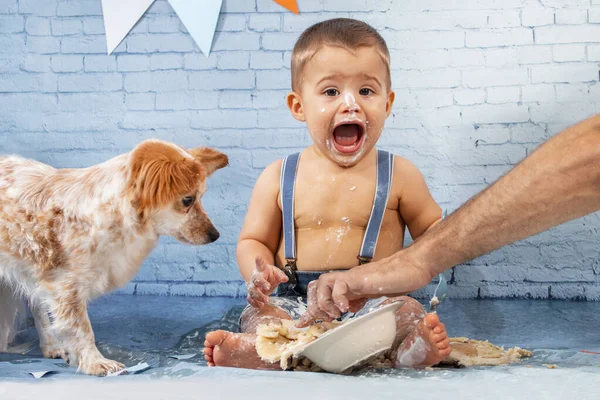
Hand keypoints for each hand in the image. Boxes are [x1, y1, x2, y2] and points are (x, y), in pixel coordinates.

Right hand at [247, 256, 287, 308]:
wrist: (263, 279)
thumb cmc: (270, 274)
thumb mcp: (276, 272)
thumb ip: (280, 275)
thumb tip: (286, 279)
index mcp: (261, 271)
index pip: (260, 266)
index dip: (259, 263)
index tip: (258, 258)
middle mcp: (254, 278)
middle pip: (255, 282)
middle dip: (260, 288)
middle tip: (268, 291)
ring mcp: (252, 286)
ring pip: (251, 292)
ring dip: (258, 298)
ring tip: (266, 301)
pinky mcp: (251, 294)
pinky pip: (250, 299)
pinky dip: (254, 303)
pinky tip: (260, 306)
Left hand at [296, 252, 434, 327]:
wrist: (413, 267)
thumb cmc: (399, 280)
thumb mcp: (375, 294)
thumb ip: (361, 298)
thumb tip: (350, 308)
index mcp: (350, 284)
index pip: (325, 291)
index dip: (314, 307)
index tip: (305, 323)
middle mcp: (348, 279)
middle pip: (318, 285)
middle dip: (315, 305)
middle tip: (322, 319)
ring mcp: (354, 276)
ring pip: (324, 281)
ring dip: (324, 301)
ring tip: (336, 314)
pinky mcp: (361, 277)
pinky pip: (341, 284)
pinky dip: (338, 298)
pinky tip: (347, 309)